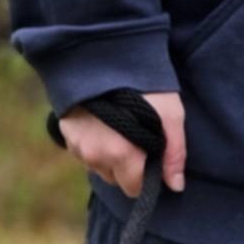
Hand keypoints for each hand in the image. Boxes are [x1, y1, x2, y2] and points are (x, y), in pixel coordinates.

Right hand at [59, 90, 185, 195]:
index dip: (145, 175)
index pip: (133, 187)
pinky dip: (94, 145)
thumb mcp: (170, 115)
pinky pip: (84, 154)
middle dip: (126, 165)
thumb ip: (174, 153)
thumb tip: (176, 186)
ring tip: (119, 128)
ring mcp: (78, 149)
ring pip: (98, 167)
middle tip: (136, 138)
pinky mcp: (66, 137)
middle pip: (115, 179)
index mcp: (120, 156)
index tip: (151, 156)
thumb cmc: (143, 86)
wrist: (103, 57)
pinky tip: (102, 124)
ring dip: (109, 156)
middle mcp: (95, 158)